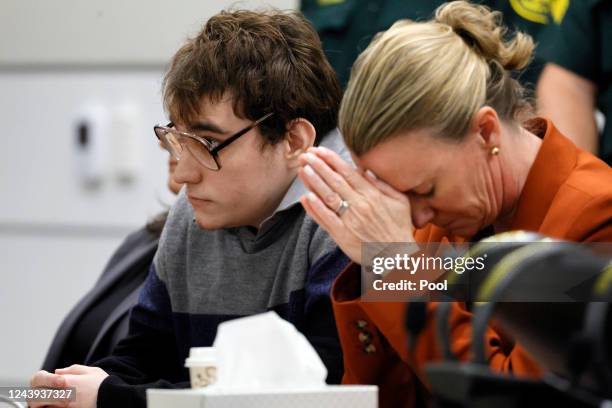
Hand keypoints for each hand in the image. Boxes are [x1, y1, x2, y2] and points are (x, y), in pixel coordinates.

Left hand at [29, 365, 108, 407]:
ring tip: (53, 398)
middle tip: (44, 393)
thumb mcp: (90, 370)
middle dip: (38, 394)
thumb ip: (72, 370)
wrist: (113, 398)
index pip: (43, 380)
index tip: (47, 381)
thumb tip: (57, 371)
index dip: (42, 380)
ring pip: (45, 404)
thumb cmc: (103, 384)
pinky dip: (53, 407)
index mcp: (66, 381)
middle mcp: (63, 395)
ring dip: (45, 402)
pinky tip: (60, 404)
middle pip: (39, 396)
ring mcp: (65, 406)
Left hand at [298, 146, 414, 262]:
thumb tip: (366, 170)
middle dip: (318, 166)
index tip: (320, 150)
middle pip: (334, 181)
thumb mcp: (400, 202)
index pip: (348, 173)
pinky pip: (325, 219)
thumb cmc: (399, 228)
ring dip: (314, 182)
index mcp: (372, 195)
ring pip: (327, 197)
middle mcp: (359, 205)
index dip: (332, 160)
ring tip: (303, 170)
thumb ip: (383, 184)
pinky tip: (306, 197)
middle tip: (306, 155)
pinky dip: (315, 208)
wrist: (397, 257)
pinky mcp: (342, 236)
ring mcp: (349, 221)